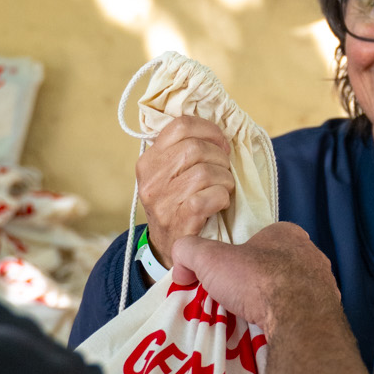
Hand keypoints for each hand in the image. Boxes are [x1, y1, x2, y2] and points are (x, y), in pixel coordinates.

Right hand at [137, 115, 232, 267]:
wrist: (166, 248)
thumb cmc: (175, 205)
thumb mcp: (168, 175)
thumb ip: (183, 151)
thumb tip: (217, 132)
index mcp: (149, 160)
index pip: (180, 125)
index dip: (209, 130)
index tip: (220, 144)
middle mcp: (150, 178)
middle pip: (195, 147)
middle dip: (220, 157)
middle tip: (224, 171)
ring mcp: (162, 200)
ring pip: (205, 172)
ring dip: (224, 179)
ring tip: (223, 189)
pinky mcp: (177, 220)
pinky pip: (209, 196)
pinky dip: (222, 197)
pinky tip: (220, 203)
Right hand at [171, 222, 345, 341]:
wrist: (297, 319)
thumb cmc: (256, 279)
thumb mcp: (209, 258)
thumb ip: (188, 251)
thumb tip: (180, 264)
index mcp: (286, 233)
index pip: (260, 238)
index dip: (240, 255)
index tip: (224, 275)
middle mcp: (310, 253)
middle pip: (277, 264)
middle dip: (257, 279)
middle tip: (236, 297)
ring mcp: (323, 282)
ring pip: (293, 288)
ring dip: (275, 300)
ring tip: (252, 316)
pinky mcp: (329, 309)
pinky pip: (304, 312)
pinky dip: (289, 318)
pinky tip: (273, 329)